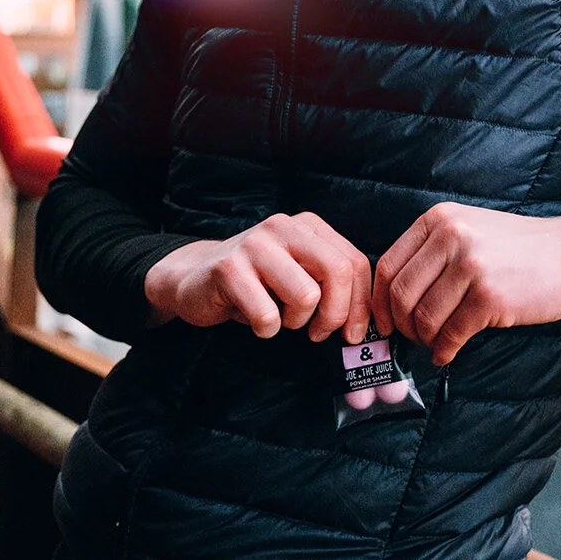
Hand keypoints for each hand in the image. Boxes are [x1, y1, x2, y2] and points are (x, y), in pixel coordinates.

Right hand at [143, 212, 371, 341]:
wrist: (194, 277)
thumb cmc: (256, 282)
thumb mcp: (298, 273)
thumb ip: (331, 284)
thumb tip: (365, 323)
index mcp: (308, 226)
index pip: (354, 262)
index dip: (360, 304)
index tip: (353, 333)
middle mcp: (284, 227)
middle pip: (338, 272)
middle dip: (336, 314)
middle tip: (318, 333)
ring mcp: (256, 244)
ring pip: (306, 295)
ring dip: (295, 321)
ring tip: (279, 317)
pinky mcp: (229, 269)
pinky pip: (267, 315)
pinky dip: (266, 329)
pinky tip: (255, 319)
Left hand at [371, 203, 560, 365]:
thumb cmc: (516, 249)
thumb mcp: (467, 230)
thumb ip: (431, 253)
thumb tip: (390, 299)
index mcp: (439, 219)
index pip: (388, 265)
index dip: (379, 301)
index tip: (383, 322)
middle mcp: (451, 236)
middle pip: (400, 294)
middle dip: (401, 326)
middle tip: (412, 337)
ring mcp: (471, 265)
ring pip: (424, 318)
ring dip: (425, 340)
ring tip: (436, 342)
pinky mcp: (489, 296)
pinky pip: (451, 333)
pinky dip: (444, 350)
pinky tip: (448, 352)